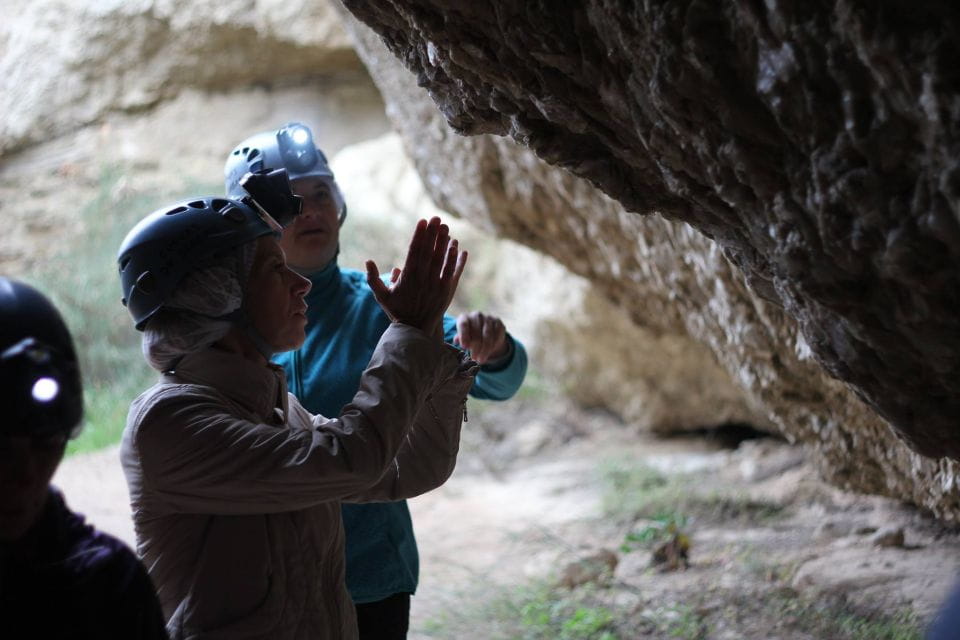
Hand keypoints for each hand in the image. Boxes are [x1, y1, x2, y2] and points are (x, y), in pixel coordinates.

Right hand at [366, 217, 466, 335]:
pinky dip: (454, 259)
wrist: (415, 330)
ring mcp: (435, 285)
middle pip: (429, 252)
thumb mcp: (381, 296)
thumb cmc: (397, 311)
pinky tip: (457, 247)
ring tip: (446, 228)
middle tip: (436, 218)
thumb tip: (368, 261)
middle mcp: (422, 280)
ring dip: (444, 242)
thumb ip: (373, 278)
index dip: (419, 235)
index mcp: (407, 278)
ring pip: (441, 260)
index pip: (414, 251)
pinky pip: (451, 272)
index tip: (422, 221)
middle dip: (433, 233)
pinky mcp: (446, 291)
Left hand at [454, 311, 507, 363]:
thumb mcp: (463, 337)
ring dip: (485, 349)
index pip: (464, 325)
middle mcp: (476, 315)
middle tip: (474, 358)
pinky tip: (489, 353)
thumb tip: (456, 340)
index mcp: (464, 317)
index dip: (464, 336)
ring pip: (487, 335)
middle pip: (476, 332)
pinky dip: (493, 346)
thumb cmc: (469, 335)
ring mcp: (488, 318)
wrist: (484, 330)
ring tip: (481, 359)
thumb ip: (460, 338)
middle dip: (475, 347)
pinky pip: (497, 335)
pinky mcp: (498, 322)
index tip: (464, 347)